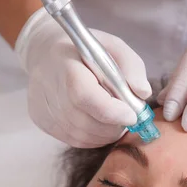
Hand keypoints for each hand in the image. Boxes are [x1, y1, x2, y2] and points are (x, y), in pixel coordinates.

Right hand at [16, 8, 151, 146]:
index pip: (85, 96)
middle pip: (86, 122)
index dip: (112, 111)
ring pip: (83, 136)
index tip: (133, 115)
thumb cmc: (84, 51)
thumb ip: (132, 66)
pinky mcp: (43, 122)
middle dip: (114, 125)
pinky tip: (98, 122)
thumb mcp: (112, 46)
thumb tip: (143, 93)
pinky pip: (76, 140)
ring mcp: (44, 109)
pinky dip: (94, 136)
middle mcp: (50, 89)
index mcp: (65, 65)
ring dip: (106, 133)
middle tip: (127, 116)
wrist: (44, 53)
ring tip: (114, 117)